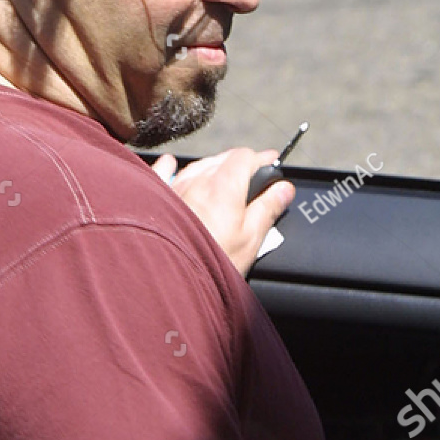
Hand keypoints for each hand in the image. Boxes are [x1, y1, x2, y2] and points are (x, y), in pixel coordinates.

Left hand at [152, 148, 294, 277]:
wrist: (168, 282)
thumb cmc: (209, 264)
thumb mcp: (250, 239)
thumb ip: (268, 209)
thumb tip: (284, 189)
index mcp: (224, 186)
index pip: (245, 157)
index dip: (261, 159)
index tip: (270, 162)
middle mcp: (196, 180)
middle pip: (221, 159)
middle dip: (239, 162)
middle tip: (252, 173)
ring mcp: (173, 188)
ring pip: (196, 166)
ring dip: (211, 166)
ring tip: (221, 176)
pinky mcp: (154, 199)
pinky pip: (162, 172)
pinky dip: (170, 166)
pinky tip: (170, 163)